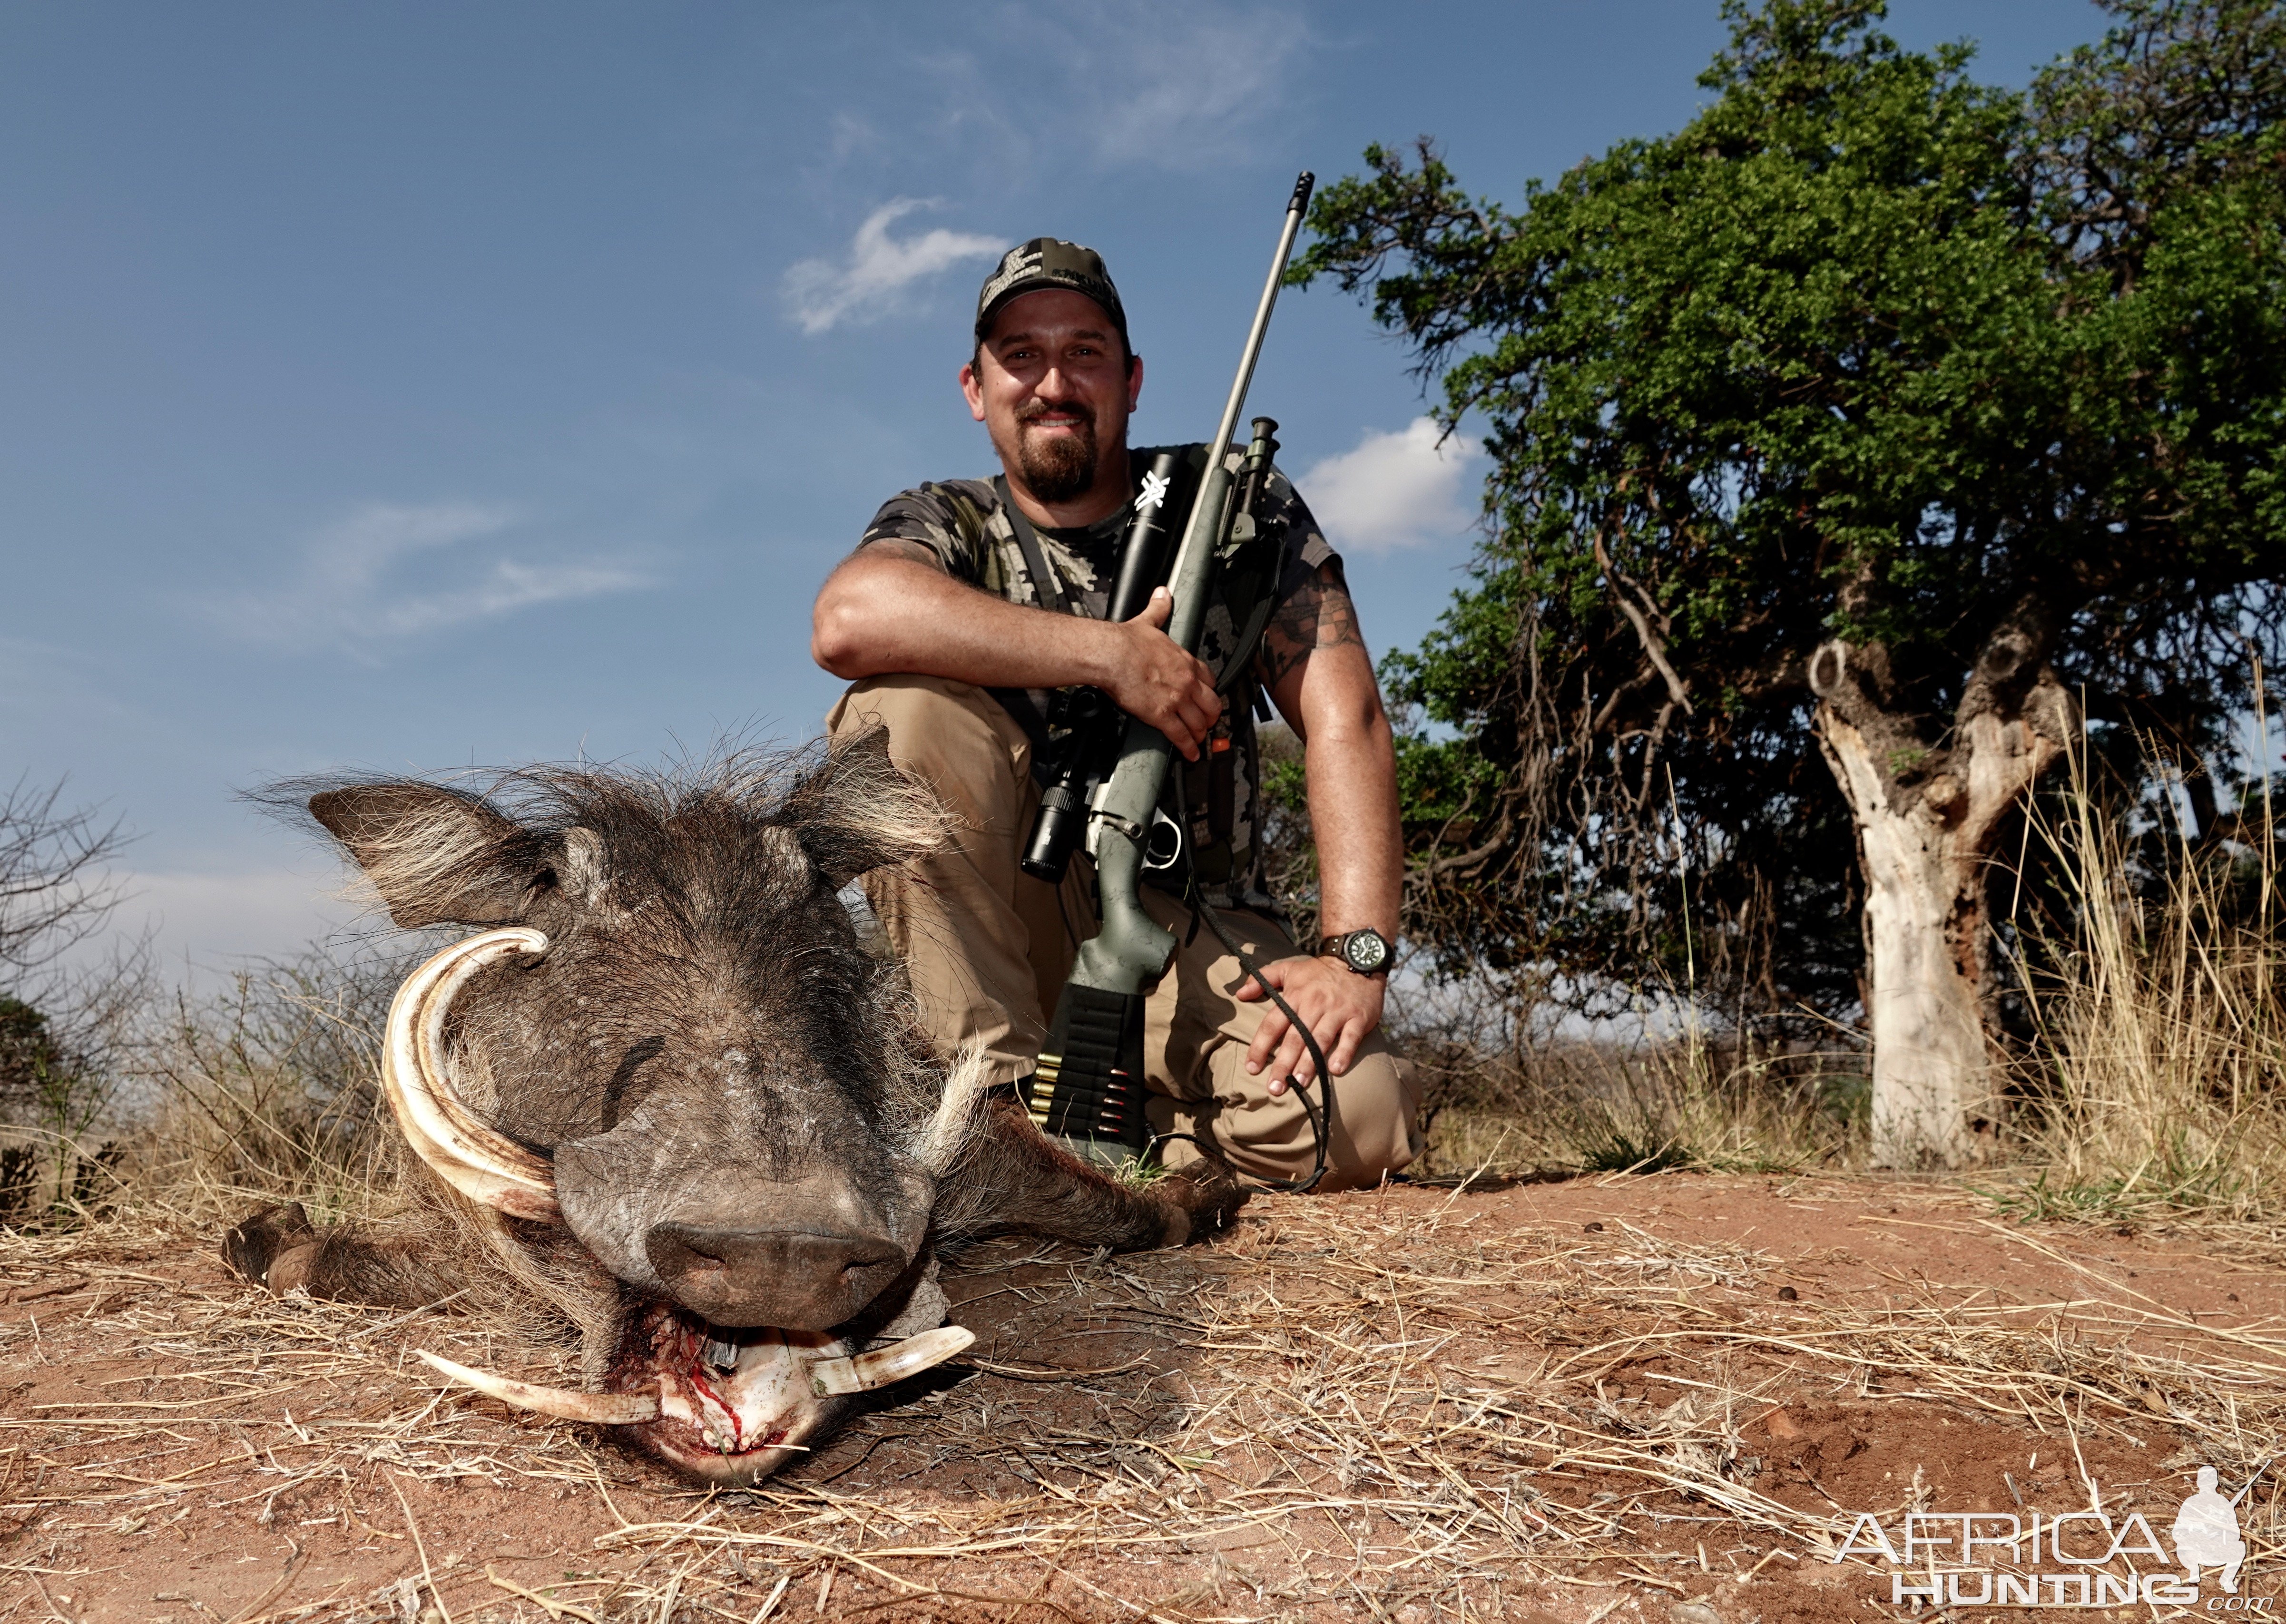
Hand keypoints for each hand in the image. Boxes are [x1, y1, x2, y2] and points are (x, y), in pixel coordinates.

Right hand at [1098, 587, 1222, 759]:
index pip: (1209, 679)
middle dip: (1212, 716)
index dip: (1210, 691)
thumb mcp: (1149, 621)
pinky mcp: (1161, 716)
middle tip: (1208, 723)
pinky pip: (1181, 736)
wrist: (1111, 654)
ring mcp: (1176, 700)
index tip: (1208, 696)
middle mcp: (1186, 682)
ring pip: (1199, 722)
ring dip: (1201, 733)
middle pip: (1212, 704)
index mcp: (1184, 661)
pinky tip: (1190, 753)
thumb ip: (1159, 609)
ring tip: (1199, 740)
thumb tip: (1163, 594)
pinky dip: (1188, 747)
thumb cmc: (1126, 641)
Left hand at [1234, 954, 1384, 1090]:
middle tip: (1274, 1088)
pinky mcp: (1358, 1018)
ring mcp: (1337, 1012)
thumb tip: (1239, 994)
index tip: (1252, 1068)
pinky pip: (1350, 1037)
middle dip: (1283, 1065)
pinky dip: (1344, 1053)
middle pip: (1295, 1038)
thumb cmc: (1319, 972)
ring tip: (1299, 1084)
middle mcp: (1314, 1005)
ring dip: (1309, 1064)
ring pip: (1320, 1040)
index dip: (1260, 1046)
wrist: (1357, 960)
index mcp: (1295, 996)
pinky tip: (1335, 1070)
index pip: (1273, 1024)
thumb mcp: (1288, 969)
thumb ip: (1262, 979)